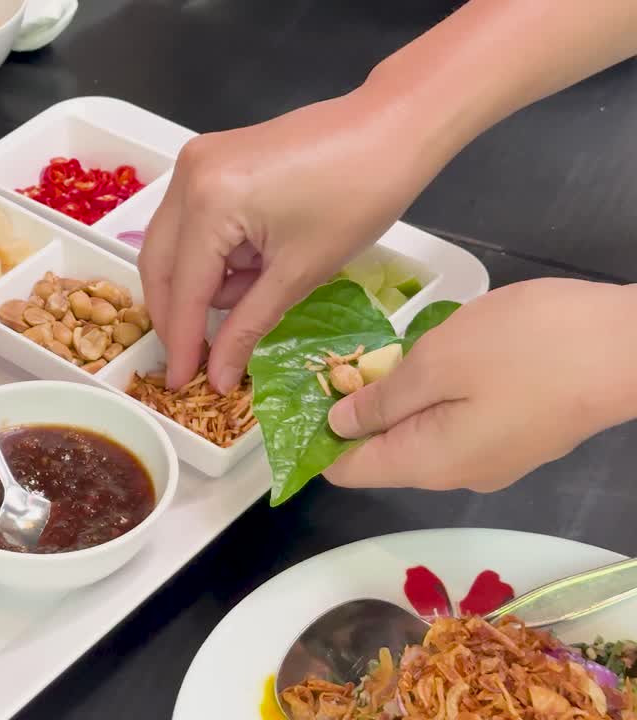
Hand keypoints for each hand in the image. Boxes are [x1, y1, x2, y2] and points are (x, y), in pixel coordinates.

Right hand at [139, 89, 439, 391]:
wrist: (393, 127)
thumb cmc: (359, 195)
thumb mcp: (300, 272)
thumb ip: (247, 326)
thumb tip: (215, 376)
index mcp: (209, 202)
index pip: (184, 288)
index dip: (182, 342)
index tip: (178, 382)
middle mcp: (187, 176)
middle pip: (160, 264)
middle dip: (178, 314)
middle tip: (198, 358)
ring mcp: (195, 162)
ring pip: (171, 244)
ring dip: (199, 282)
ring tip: (253, 290)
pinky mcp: (210, 158)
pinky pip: (191, 221)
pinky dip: (211, 253)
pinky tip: (251, 262)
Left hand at [325, 278, 636, 491]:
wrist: (632, 347)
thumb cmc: (527, 349)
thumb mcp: (436, 363)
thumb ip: (381, 399)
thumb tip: (337, 425)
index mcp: (428, 463)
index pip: (350, 472)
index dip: (317, 441)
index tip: (296, 401)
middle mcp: (457, 474)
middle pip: (385, 454)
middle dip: (354, 416)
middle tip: (334, 362)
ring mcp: (494, 457)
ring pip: (422, 435)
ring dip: (395, 402)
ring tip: (377, 354)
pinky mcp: (520, 434)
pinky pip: (456, 422)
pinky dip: (434, 397)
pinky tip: (432, 360)